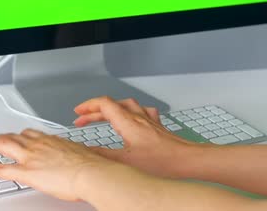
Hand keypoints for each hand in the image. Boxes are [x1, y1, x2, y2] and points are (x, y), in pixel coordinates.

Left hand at [0, 129, 112, 200]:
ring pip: (2, 145)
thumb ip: (72, 156)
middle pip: (11, 136)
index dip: (18, 135)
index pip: (29, 133)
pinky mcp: (26, 171)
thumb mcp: (82, 155)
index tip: (13, 135)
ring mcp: (30, 157)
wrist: (92, 173)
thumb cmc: (91, 167)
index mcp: (51, 140)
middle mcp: (38, 144)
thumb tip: (76, 160)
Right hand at [74, 96, 199, 178]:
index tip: (78, 112)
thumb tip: (87, 151)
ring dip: (112, 108)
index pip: (104, 104)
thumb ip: (103, 155)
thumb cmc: (164, 162)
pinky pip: (142, 111)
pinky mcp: (157, 127)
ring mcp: (149, 121)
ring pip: (127, 105)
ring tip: (103, 114)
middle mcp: (138, 117)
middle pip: (113, 104)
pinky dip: (132, 112)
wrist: (188, 161)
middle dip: (95, 109)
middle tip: (83, 117)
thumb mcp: (126, 161)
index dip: (88, 106)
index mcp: (128, 122)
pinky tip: (133, 117)